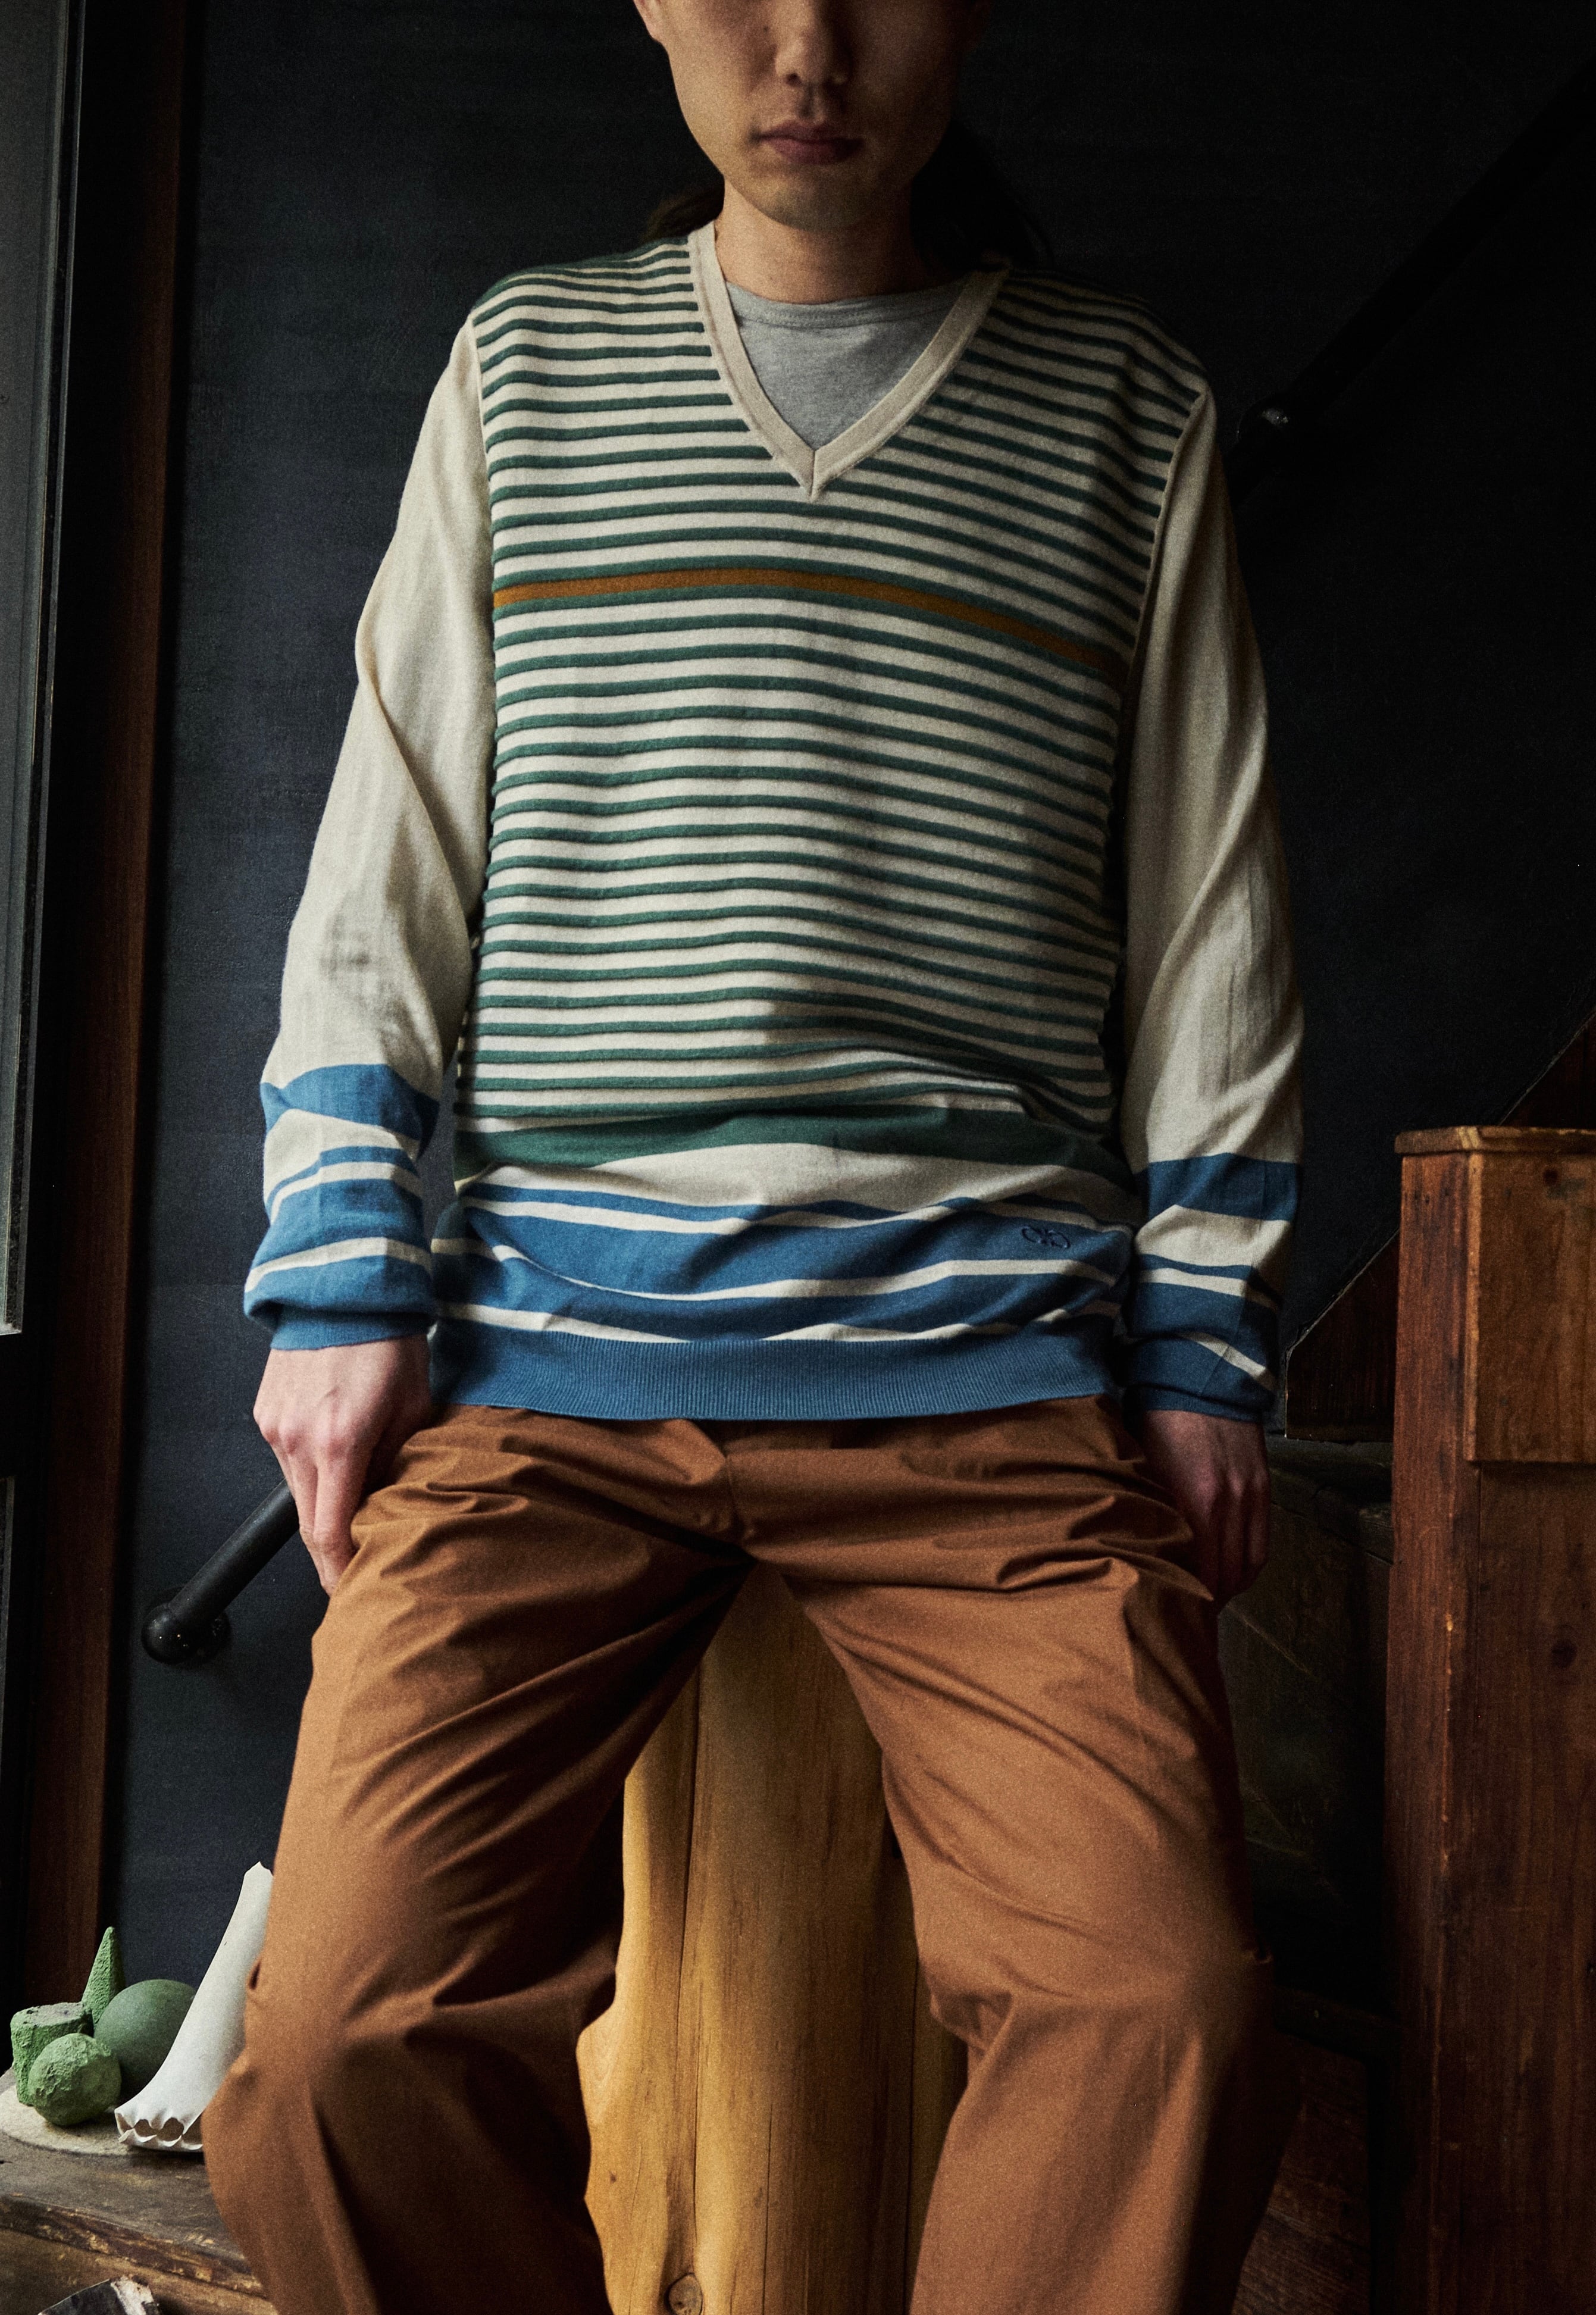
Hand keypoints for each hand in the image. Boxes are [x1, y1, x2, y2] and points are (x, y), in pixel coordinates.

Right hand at [254, 1336, 432, 1592]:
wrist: (341, 1289)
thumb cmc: (389, 1341)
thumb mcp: (414, 1405)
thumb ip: (398, 1461)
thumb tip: (387, 1504)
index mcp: (340, 1441)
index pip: (330, 1532)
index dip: (340, 1569)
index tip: (353, 1588)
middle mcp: (298, 1439)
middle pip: (307, 1522)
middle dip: (330, 1552)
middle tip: (353, 1571)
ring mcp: (275, 1426)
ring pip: (296, 1492)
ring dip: (321, 1508)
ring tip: (353, 1512)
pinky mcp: (265, 1413)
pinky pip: (286, 1459)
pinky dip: (309, 1471)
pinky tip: (334, 1460)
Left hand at [1133, 1409, 1270, 1606]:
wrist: (1200, 1376)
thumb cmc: (1157, 1419)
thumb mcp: (1141, 1464)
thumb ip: (1146, 1508)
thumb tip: (1138, 1550)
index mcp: (1188, 1500)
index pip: (1193, 1572)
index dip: (1184, 1600)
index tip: (1169, 1615)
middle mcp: (1223, 1504)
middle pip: (1222, 1577)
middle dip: (1205, 1603)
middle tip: (1186, 1618)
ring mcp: (1248, 1497)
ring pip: (1246, 1567)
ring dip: (1229, 1589)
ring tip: (1209, 1601)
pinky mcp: (1263, 1488)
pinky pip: (1262, 1545)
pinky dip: (1248, 1568)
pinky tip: (1233, 1576)